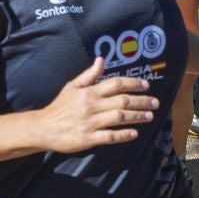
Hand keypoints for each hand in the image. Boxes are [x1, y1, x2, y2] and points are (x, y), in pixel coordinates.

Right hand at [35, 57, 157, 152]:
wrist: (43, 127)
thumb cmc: (60, 106)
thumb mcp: (72, 86)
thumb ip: (89, 75)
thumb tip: (101, 59)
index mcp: (89, 91)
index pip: (115, 84)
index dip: (133, 83)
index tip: (146, 85)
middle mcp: (91, 105)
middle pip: (122, 101)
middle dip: (141, 101)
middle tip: (155, 102)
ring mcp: (90, 122)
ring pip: (119, 118)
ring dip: (137, 117)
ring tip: (149, 116)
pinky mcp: (88, 138)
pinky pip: (109, 136)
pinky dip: (123, 135)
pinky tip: (134, 133)